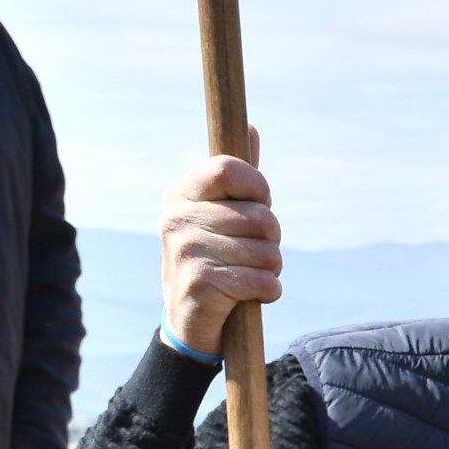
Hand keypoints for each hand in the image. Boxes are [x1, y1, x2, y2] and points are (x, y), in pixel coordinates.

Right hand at [158, 131, 280, 355]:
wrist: (190, 320)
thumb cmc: (216, 258)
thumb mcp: (222, 214)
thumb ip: (238, 177)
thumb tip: (250, 128)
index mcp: (181, 193)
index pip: (230, 169)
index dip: (258, 188)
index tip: (259, 204)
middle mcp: (176, 217)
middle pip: (261, 217)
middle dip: (272, 240)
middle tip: (254, 253)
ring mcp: (185, 250)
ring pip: (267, 252)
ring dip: (271, 268)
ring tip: (250, 274)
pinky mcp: (200, 283)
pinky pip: (262, 281)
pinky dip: (269, 292)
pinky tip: (250, 296)